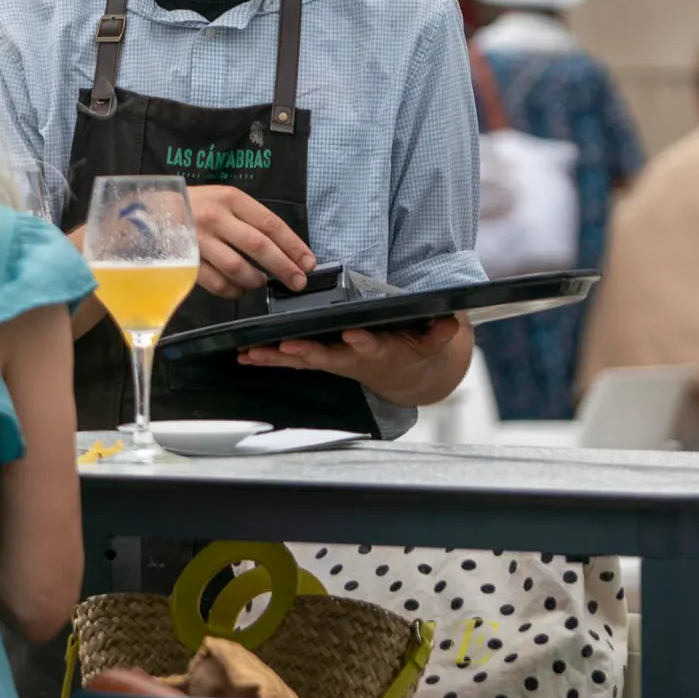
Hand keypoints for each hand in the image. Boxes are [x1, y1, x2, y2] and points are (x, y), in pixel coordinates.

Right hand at [187, 186, 313, 298]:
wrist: (145, 212)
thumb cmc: (192, 207)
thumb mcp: (220, 200)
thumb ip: (247, 219)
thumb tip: (283, 248)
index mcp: (230, 199)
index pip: (270, 223)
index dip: (293, 245)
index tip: (308, 262)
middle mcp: (215, 217)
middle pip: (258, 246)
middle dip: (283, 266)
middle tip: (298, 282)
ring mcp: (199, 240)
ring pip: (238, 268)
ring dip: (256, 280)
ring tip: (260, 283)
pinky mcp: (186, 261)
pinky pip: (217, 283)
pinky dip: (233, 291)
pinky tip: (239, 290)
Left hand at [239, 316, 468, 406]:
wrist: (404, 376)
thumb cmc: (413, 351)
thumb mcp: (433, 343)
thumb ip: (440, 333)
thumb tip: (453, 321)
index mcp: (380, 352)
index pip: (371, 347)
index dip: (362, 343)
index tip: (353, 336)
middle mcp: (351, 358)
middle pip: (326, 357)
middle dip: (306, 352)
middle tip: (286, 348)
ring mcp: (332, 360)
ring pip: (302, 360)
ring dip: (276, 357)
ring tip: (252, 354)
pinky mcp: (319, 359)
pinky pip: (291, 360)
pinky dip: (268, 358)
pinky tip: (245, 356)